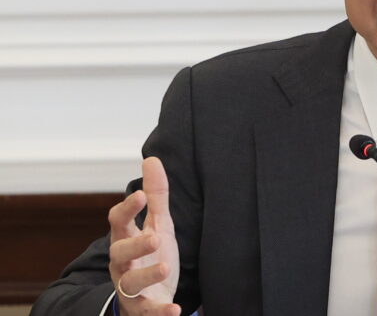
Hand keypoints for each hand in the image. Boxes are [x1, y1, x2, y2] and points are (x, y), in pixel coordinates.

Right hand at [107, 157, 181, 315]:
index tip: (139, 195)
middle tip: (154, 237)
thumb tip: (151, 159)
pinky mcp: (142, 308)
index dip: (127, 209)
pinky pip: (148, 311)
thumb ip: (155, 196)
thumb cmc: (151, 255)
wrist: (151, 295)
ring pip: (130, 282)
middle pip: (119, 253)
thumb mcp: (158, 224)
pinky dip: (160, 312)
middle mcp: (122, 263)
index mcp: (126, 239)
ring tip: (165, 267)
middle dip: (135, 245)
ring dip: (147, 274)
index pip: (118, 222)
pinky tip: (175, 310)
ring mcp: (130, 287)